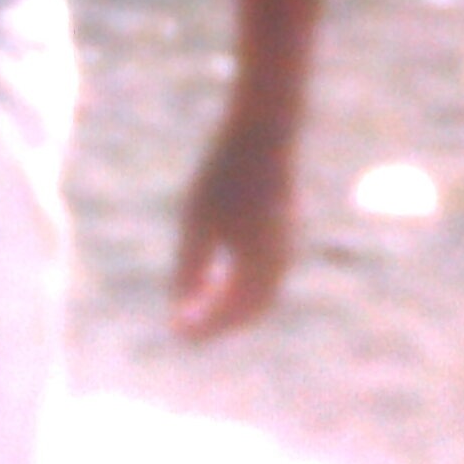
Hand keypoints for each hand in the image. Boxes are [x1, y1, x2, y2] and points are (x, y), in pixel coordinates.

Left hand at [171, 117, 295, 340]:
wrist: (265, 130)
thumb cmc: (226, 174)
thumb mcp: (197, 222)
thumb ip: (190, 268)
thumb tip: (180, 310)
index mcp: (261, 268)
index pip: (230, 314)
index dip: (203, 328)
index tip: (175, 333)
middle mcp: (281, 263)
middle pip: (249, 309)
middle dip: (218, 322)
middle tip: (186, 327)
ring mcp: (288, 244)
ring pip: (260, 291)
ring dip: (231, 303)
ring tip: (198, 303)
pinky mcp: (286, 227)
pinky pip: (266, 270)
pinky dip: (242, 282)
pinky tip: (218, 270)